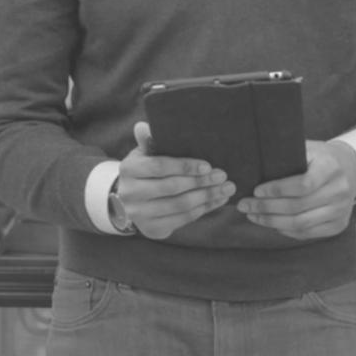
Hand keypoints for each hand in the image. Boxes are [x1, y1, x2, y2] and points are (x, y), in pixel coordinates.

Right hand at [116, 122, 236, 239]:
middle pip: (172, 188)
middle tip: (222, 175)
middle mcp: (130, 194)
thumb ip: (147, 141)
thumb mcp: (143, 154)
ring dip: (207, 197)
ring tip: (226, 188)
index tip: (207, 165)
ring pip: (180, 206)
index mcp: (128, 169)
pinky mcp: (152, 230)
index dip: (184, 166)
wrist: (131, 201)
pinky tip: (217, 200)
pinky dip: (204, 209)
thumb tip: (143, 126)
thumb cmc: (144, 171)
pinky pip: (183, 219)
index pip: (159, 167)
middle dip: (201, 182)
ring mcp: (140, 215)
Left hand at [236, 140, 355, 239]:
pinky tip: (270, 223)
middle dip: (266, 208)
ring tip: (252, 216)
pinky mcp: (338, 225)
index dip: (277, 189)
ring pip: (301, 224)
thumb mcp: (307, 148)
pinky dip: (286, 230)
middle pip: (298, 206)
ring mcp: (341, 210)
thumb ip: (286, 154)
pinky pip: (307, 233)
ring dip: (272, 222)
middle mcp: (339, 191)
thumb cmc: (319, 157)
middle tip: (245, 205)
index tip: (256, 190)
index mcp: (330, 167)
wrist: (349, 170)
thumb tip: (252, 160)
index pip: (303, 184)